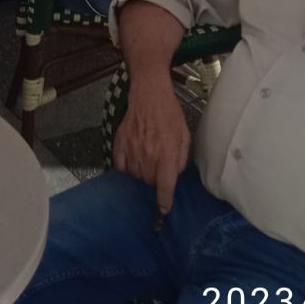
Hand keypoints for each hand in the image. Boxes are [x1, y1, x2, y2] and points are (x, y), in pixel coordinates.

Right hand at [112, 80, 191, 214]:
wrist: (149, 93)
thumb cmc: (170, 113)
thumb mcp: (184, 135)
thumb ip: (181, 158)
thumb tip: (174, 175)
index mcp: (166, 153)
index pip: (164, 185)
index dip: (164, 201)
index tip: (163, 210)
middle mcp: (148, 154)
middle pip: (149, 181)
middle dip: (155, 178)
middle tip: (159, 163)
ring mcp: (132, 149)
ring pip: (136, 175)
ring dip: (142, 171)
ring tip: (147, 156)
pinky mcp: (119, 143)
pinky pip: (120, 166)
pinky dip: (126, 166)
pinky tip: (133, 157)